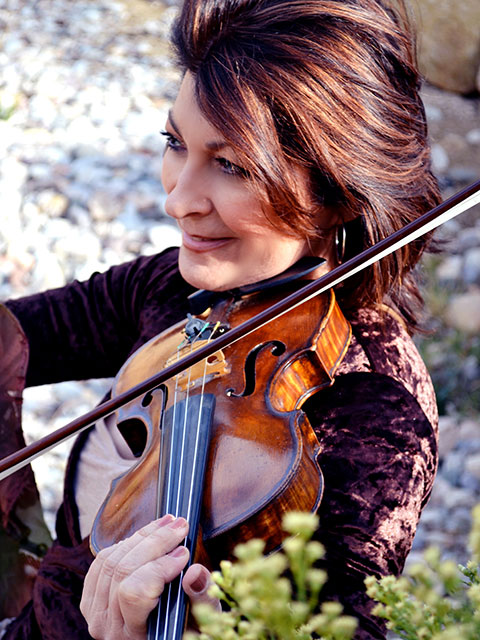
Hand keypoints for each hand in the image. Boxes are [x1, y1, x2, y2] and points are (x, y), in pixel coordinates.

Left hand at [80, 514, 217, 639]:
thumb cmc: (182, 633)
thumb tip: (195, 572)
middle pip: (123, 570)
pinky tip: (146, 538)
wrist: (161, 639)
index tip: (185, 554)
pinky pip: (102, 561)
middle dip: (156, 541)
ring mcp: (95, 612)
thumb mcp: (201, 625)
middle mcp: (108, 627)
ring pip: (111, 560)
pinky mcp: (92, 598)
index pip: (135, 593)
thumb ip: (201, 599)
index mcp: (133, 637)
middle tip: (180, 526)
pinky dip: (126, 543)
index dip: (160, 567)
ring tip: (167, 525)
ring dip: (142, 536)